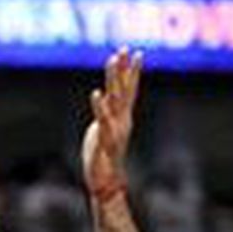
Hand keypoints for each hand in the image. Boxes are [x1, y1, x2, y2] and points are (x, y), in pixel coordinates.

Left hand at [81, 47, 142, 197]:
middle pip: (123, 91)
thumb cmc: (103, 155)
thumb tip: (108, 101)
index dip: (131, 71)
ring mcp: (114, 131)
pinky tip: (97, 93)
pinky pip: (104, 121)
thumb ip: (108, 114)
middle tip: (124, 49)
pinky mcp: (104, 142)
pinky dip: (101, 107)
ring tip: (112, 62)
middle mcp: (121, 122)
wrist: (106, 182)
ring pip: (115, 101)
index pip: (129, 90)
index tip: (135, 51)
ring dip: (114, 81)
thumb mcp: (106, 130)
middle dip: (123, 70)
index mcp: (121, 117)